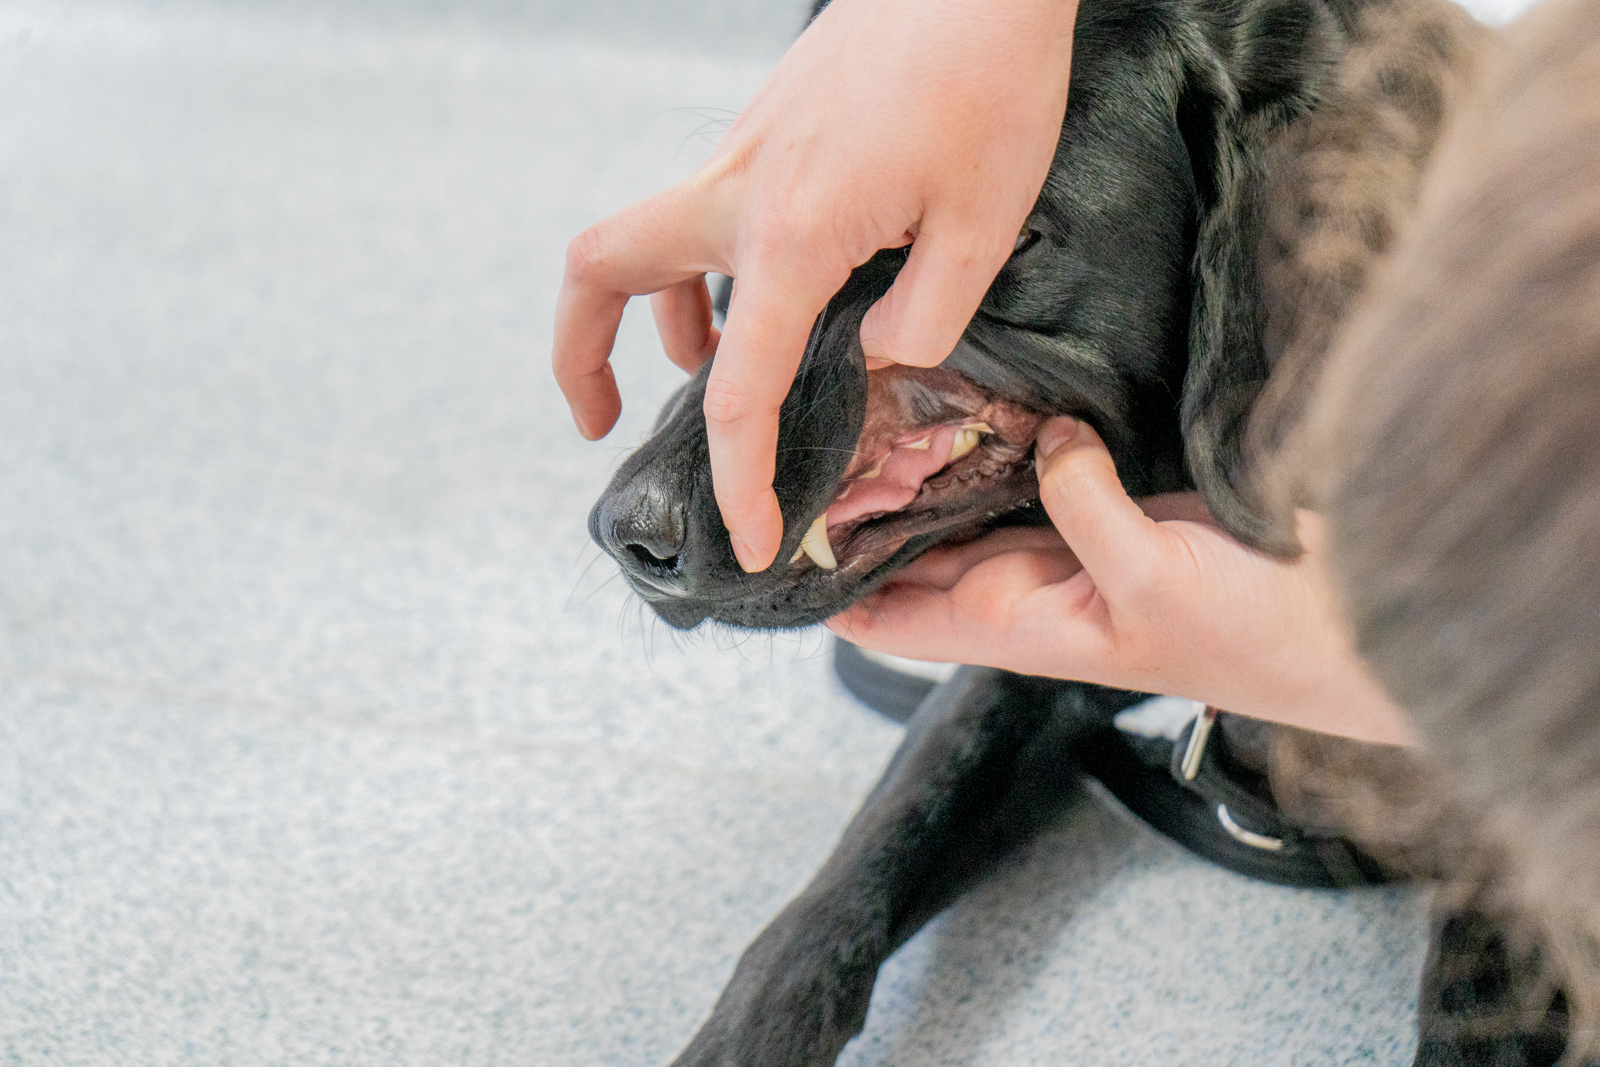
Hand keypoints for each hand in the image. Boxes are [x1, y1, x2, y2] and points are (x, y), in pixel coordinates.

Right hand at [552, 0, 1078, 571]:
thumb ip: (923, 314)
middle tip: (601, 421)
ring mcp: (746, 151)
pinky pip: (705, 210)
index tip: (749, 541)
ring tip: (697, 371)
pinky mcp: (769, 127)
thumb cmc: (990, 77)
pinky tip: (767, 288)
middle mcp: (741, 190)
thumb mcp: (985, 220)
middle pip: (600, 270)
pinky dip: (708, 267)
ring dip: (654, 314)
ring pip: (649, 238)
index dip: (740, 478)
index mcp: (789, 232)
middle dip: (578, 355)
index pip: (740, 387)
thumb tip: (872, 350)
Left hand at [828, 418, 1416, 745]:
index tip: (767, 540)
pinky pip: (1041, 466)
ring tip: (864, 402)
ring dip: (927, 466)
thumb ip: (1082, 508)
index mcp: (1021, 626)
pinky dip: (1007, 436)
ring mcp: (1074, 542)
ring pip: (970, 502)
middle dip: (864, 508)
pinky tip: (975, 391)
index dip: (829, 586)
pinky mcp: (1120, 501)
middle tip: (803, 438)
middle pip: (917, 549)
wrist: (1359, 627)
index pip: (892, 615)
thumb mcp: (1151, 579)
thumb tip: (1048, 442)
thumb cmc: (1256, 638)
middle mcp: (1033, 587)